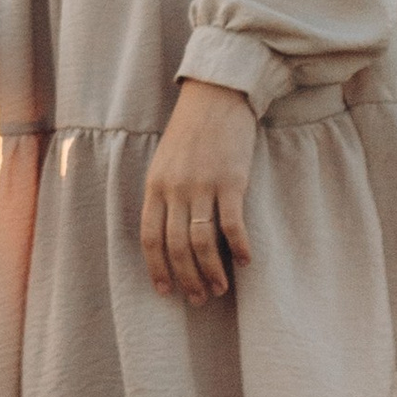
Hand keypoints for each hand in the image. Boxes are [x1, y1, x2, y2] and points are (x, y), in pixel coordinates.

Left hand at [140, 78, 256, 303]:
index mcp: (155, 187)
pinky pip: (232, 224)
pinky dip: (239, 247)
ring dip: (212, 271)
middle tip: (199, 299)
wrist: (217, 96)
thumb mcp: (165, 162)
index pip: (150, 239)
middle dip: (187, 279)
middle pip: (176, 247)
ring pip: (202, 242)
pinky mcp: (231, 180)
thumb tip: (170, 235)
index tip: (166, 292)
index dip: (157, 269)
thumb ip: (164, 195)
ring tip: (221, 289)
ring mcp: (202, 186)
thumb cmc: (191, 132)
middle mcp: (175, 190)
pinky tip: (246, 262)